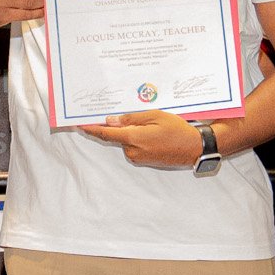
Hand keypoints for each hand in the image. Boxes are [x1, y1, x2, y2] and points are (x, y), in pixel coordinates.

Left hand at [78, 110, 205, 168]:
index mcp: (133, 139)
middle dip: (118, 125)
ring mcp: (138, 158)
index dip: (92, 129)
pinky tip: (152, 132)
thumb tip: (111, 120)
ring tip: (150, 123)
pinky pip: (134, 146)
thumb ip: (131, 119)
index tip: (79, 125)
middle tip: (122, 113)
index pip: (106, 134)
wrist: (194, 148)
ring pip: (126, 141)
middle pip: (116, 136)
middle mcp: (132, 151)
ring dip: (131, 131)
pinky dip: (137, 138)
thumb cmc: (177, 130)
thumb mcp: (154, 116)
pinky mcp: (144, 161)